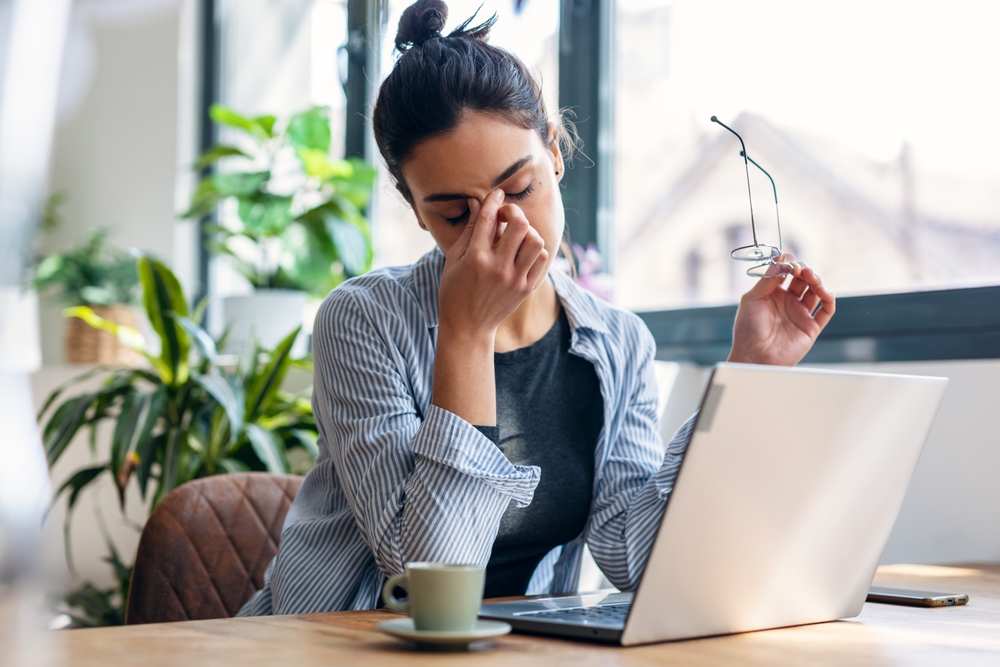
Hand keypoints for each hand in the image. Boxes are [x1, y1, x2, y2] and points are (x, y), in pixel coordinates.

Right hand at [437, 189, 548, 339]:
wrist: (468, 326)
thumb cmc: (454, 290)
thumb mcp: (453, 259)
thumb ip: (467, 230)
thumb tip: (477, 202)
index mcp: (476, 258)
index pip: (489, 218)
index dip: (494, 200)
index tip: (496, 194)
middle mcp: (498, 267)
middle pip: (519, 224)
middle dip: (513, 212)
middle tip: (506, 216)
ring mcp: (515, 279)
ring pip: (535, 240)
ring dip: (526, 231)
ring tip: (516, 235)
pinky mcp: (526, 288)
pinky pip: (541, 258)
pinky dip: (534, 248)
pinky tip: (522, 250)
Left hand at [728, 254, 834, 365]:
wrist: (753, 356)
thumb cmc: (747, 330)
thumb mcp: (752, 299)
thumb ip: (767, 279)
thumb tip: (780, 259)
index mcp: (772, 293)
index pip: (786, 271)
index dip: (789, 263)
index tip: (787, 261)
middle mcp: (787, 302)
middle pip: (803, 278)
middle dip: (804, 269)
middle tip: (799, 269)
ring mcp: (800, 313)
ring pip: (816, 291)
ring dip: (816, 280)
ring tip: (811, 277)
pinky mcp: (811, 327)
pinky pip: (826, 310)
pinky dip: (829, 299)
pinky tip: (823, 292)